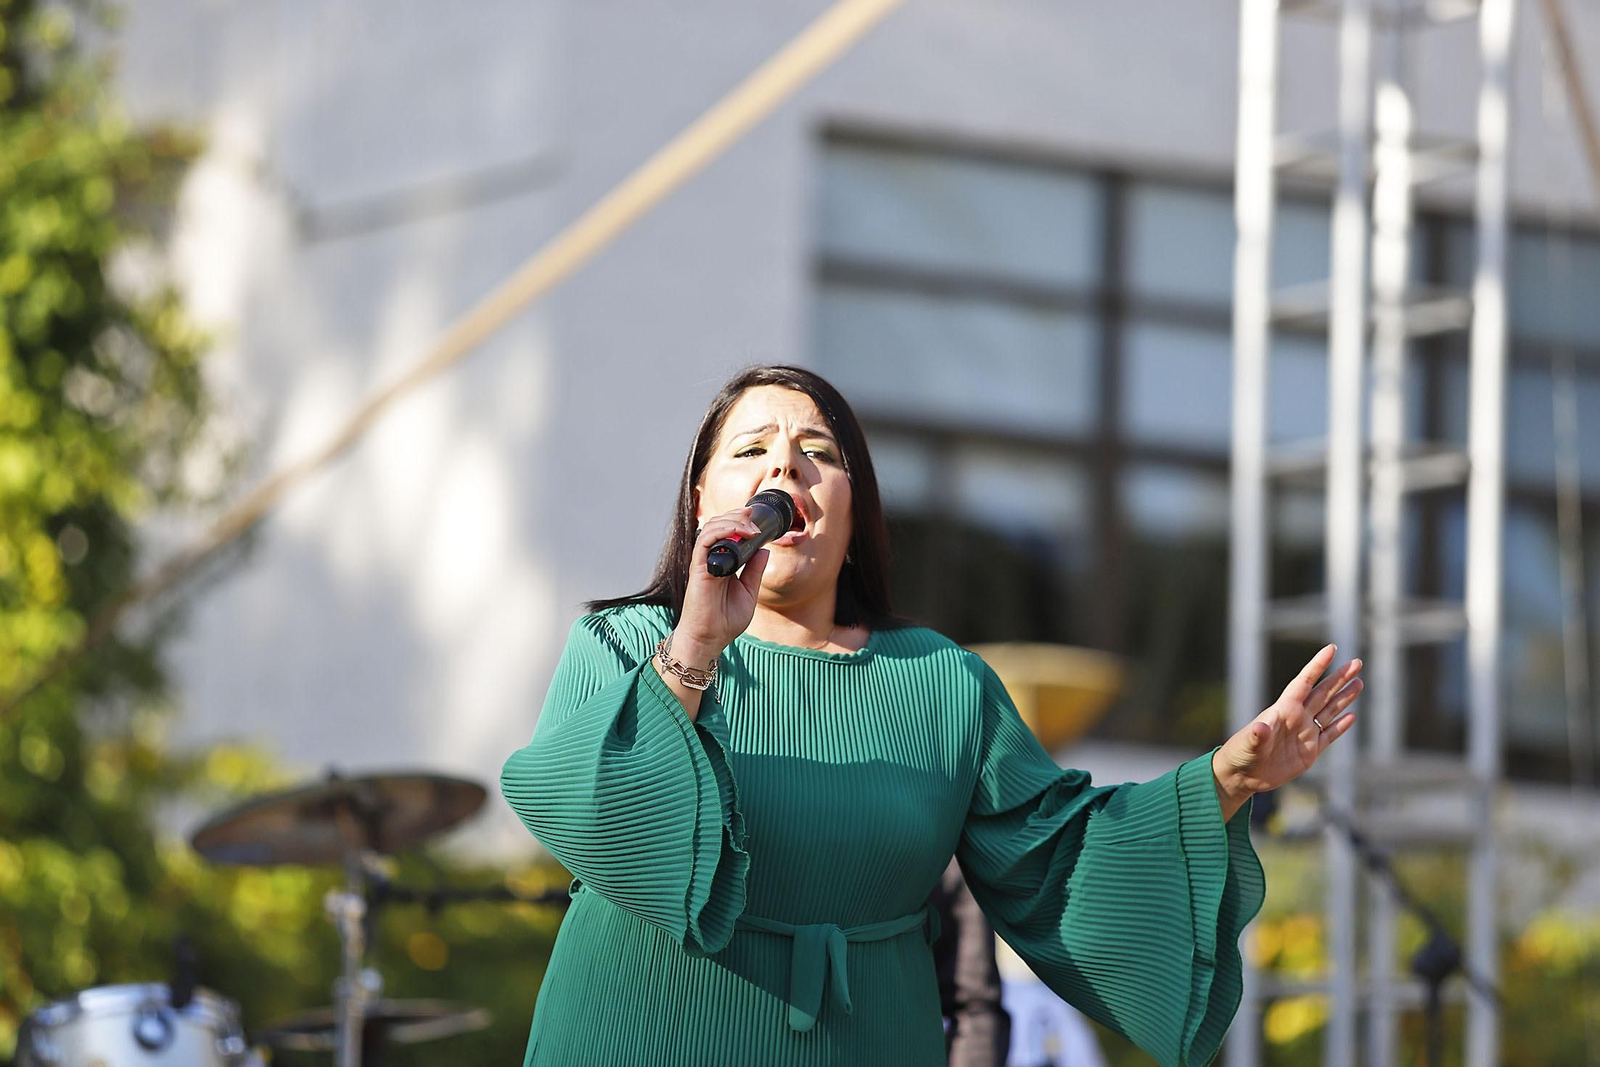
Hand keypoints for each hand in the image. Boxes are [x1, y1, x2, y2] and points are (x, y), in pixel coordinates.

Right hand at [674, 507, 769, 661]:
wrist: (709, 639)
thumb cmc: (725, 621)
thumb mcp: (749, 593)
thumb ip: (755, 571)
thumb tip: (764, 550)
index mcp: (724, 564)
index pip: (728, 533)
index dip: (740, 521)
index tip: (757, 519)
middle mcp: (712, 560)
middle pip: (719, 525)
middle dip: (736, 515)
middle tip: (752, 514)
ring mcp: (704, 562)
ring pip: (711, 528)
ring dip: (731, 521)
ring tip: (749, 525)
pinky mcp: (698, 568)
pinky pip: (704, 541)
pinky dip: (720, 531)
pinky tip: (737, 533)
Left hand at [1211, 644, 1363, 819]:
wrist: (1243, 776)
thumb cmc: (1240, 754)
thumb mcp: (1248, 744)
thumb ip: (1257, 736)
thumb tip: (1260, 729)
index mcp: (1283, 710)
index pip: (1304, 682)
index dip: (1317, 665)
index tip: (1332, 649)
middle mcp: (1297, 718)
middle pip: (1323, 693)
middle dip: (1339, 678)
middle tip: (1357, 662)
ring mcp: (1304, 734)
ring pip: (1329, 710)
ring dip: (1344, 697)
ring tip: (1359, 682)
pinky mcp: (1309, 752)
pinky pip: (1329, 735)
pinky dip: (1341, 726)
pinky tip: (1352, 715)